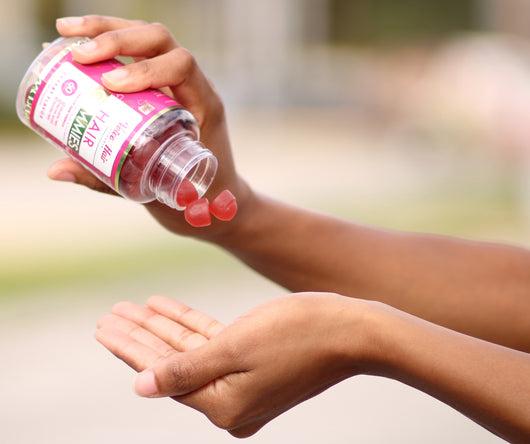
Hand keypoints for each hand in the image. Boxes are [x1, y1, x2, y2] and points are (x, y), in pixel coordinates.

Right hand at [49, 15, 252, 238]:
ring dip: (107, 29)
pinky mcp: (164, 88)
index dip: (147, 68)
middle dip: (117, 38)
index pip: (182, 66)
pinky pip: (138, 55)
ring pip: (148, 39)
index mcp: (205, 107)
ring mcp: (179, 85)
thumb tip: (55, 170)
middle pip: (160, 41)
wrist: (221, 202)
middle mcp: (195, 88)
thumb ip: (108, 181)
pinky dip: (109, 44)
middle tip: (77, 53)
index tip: (111, 85)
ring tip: (64, 32)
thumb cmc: (199, 202)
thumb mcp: (157, 194)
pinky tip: (77, 46)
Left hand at [95, 293, 378, 437]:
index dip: (130, 347)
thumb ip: (184, 369)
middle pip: (172, 363)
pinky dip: (191, 326)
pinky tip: (167, 308)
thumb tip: (142, 386)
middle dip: (141, 336)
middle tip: (111, 315)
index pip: (161, 373)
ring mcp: (243, 383)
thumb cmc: (297, 334)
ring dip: (162, 328)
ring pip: (190, 350)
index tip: (105, 327)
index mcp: (222, 406)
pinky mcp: (255, 364)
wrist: (352, 330)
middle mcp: (230, 401)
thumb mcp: (234, 349)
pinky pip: (213, 343)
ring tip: (133, 307)